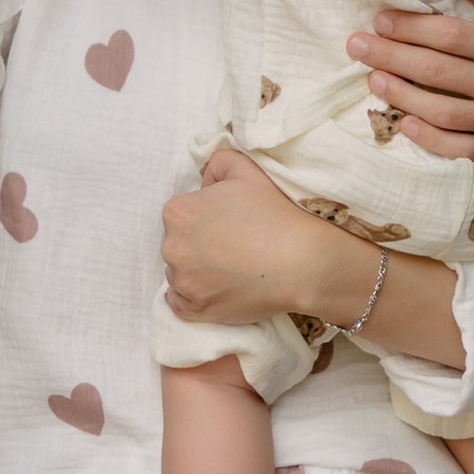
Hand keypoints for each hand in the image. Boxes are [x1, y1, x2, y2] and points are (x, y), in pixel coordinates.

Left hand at [161, 145, 365, 324]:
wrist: (301, 261)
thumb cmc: (275, 213)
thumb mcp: (246, 169)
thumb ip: (218, 163)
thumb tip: (205, 182)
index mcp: (178, 212)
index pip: (182, 214)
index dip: (206, 216)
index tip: (229, 223)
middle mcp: (172, 247)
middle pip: (179, 244)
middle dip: (199, 244)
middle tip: (233, 246)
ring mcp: (183, 282)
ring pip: (180, 273)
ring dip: (197, 271)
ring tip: (232, 268)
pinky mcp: (196, 310)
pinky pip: (181, 304)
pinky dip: (193, 297)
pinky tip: (215, 288)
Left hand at [351, 0, 473, 168]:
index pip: (453, 36)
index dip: (412, 27)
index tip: (381, 19)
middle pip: (439, 72)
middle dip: (392, 56)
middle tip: (357, 44)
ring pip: (442, 112)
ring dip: (400, 96)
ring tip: (372, 78)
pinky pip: (459, 149)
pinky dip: (428, 138)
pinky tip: (404, 122)